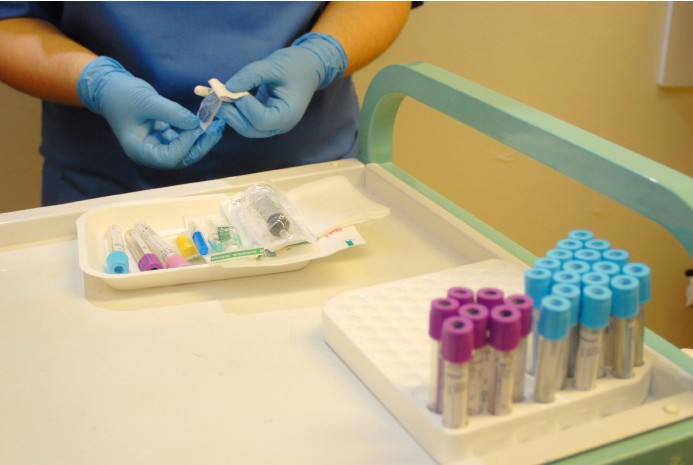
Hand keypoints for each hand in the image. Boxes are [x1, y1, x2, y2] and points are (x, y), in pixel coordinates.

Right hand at [77, 56, 222, 168]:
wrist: (109, 86)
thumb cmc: (122, 94)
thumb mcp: (147, 101)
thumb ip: (172, 113)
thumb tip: (196, 123)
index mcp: (139, 150)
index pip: (169, 157)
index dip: (186, 145)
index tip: (197, 127)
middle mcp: (148, 152)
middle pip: (180, 158)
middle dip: (199, 145)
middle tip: (216, 130)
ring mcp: (155, 145)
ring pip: (183, 150)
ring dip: (199, 140)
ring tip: (215, 126)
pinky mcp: (161, 137)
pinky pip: (181, 140)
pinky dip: (192, 132)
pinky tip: (203, 122)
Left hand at [216, 32, 346, 137]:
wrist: (309, 66)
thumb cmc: (296, 65)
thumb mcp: (274, 65)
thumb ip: (251, 75)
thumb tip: (227, 87)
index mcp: (288, 115)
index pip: (260, 119)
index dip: (244, 105)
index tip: (232, 87)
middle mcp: (280, 124)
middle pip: (250, 129)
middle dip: (231, 113)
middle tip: (215, 95)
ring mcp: (273, 124)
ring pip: (246, 127)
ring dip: (229, 112)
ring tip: (217, 94)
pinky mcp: (265, 118)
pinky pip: (246, 119)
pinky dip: (234, 109)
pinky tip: (224, 96)